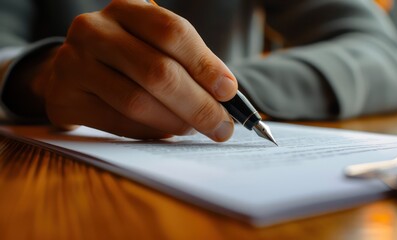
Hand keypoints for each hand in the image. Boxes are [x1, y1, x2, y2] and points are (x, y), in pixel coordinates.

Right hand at [43, 0, 237, 140]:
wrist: (74, 70)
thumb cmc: (127, 57)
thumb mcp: (154, 46)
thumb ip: (187, 64)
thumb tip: (225, 95)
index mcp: (126, 10)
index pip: (173, 32)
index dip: (205, 64)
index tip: (229, 92)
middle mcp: (95, 30)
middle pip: (158, 71)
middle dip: (198, 104)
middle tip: (221, 126)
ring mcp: (74, 63)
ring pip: (138, 102)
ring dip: (176, 122)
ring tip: (194, 129)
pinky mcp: (64, 97)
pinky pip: (119, 123)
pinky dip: (150, 132)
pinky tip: (165, 132)